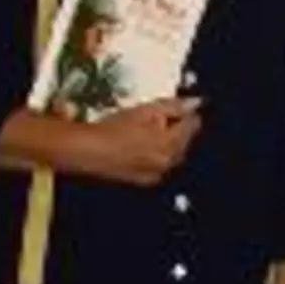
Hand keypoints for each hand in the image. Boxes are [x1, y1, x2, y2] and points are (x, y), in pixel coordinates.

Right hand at [82, 98, 201, 186]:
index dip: (185, 113)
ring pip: (173, 155)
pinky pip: (160, 165)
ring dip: (169, 142)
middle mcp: (167, 163)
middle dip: (178, 129)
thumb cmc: (115, 126)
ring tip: (149, 130)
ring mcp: (156, 174)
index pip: (192, 125)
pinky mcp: (144, 181)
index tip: (173, 107)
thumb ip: (174, 106)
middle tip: (161, 117)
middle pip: (184, 142)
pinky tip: (141, 146)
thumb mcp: (147, 110)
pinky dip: (157, 155)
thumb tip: (197, 102)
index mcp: (170, 144)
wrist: (88, 150)